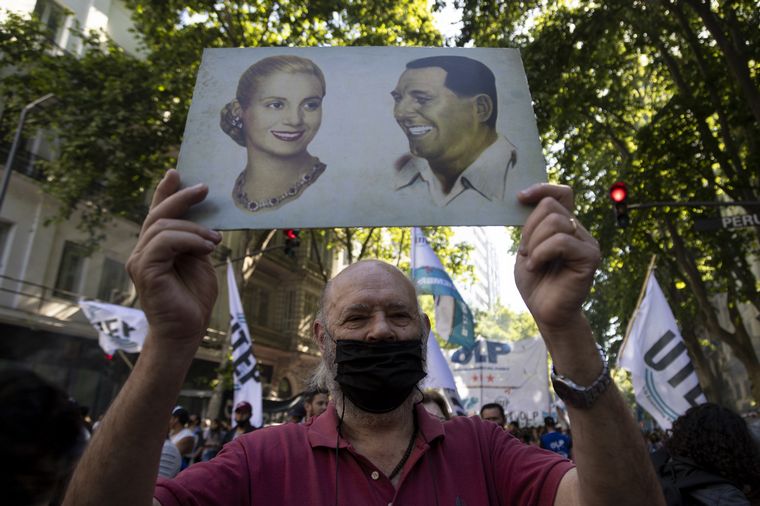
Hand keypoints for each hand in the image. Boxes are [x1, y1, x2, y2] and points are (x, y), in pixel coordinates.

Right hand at [126, 170, 220, 351]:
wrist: (187, 331)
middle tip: (204, 188)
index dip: (165, 191)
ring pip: (162, 226)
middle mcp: (143, 251)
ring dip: (193, 228)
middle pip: (158, 214)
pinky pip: (163, 242)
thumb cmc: (193, 300)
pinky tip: (207, 247)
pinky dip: (188, 240)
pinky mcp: (145, 270)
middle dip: (181, 197)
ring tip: (215, 240)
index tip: (176, 172)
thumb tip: (202, 220)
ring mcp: (140, 260)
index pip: (158, 213)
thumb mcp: (200, 261)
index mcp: (156, 247)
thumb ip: (195, 240)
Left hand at [515, 184, 599, 333]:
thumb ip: (531, 226)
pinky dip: (541, 253)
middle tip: (526, 252)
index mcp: (565, 226)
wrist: (546, 312)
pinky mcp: (590, 257)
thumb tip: (525, 199)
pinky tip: (537, 267)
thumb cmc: (536, 283)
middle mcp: (579, 231)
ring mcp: (587, 243)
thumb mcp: (528, 248)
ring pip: (554, 222)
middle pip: (550, 206)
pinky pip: (561, 241)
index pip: (562, 193)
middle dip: (529, 228)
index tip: (520, 197)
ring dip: (534, 244)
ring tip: (533, 263)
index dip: (542, 188)